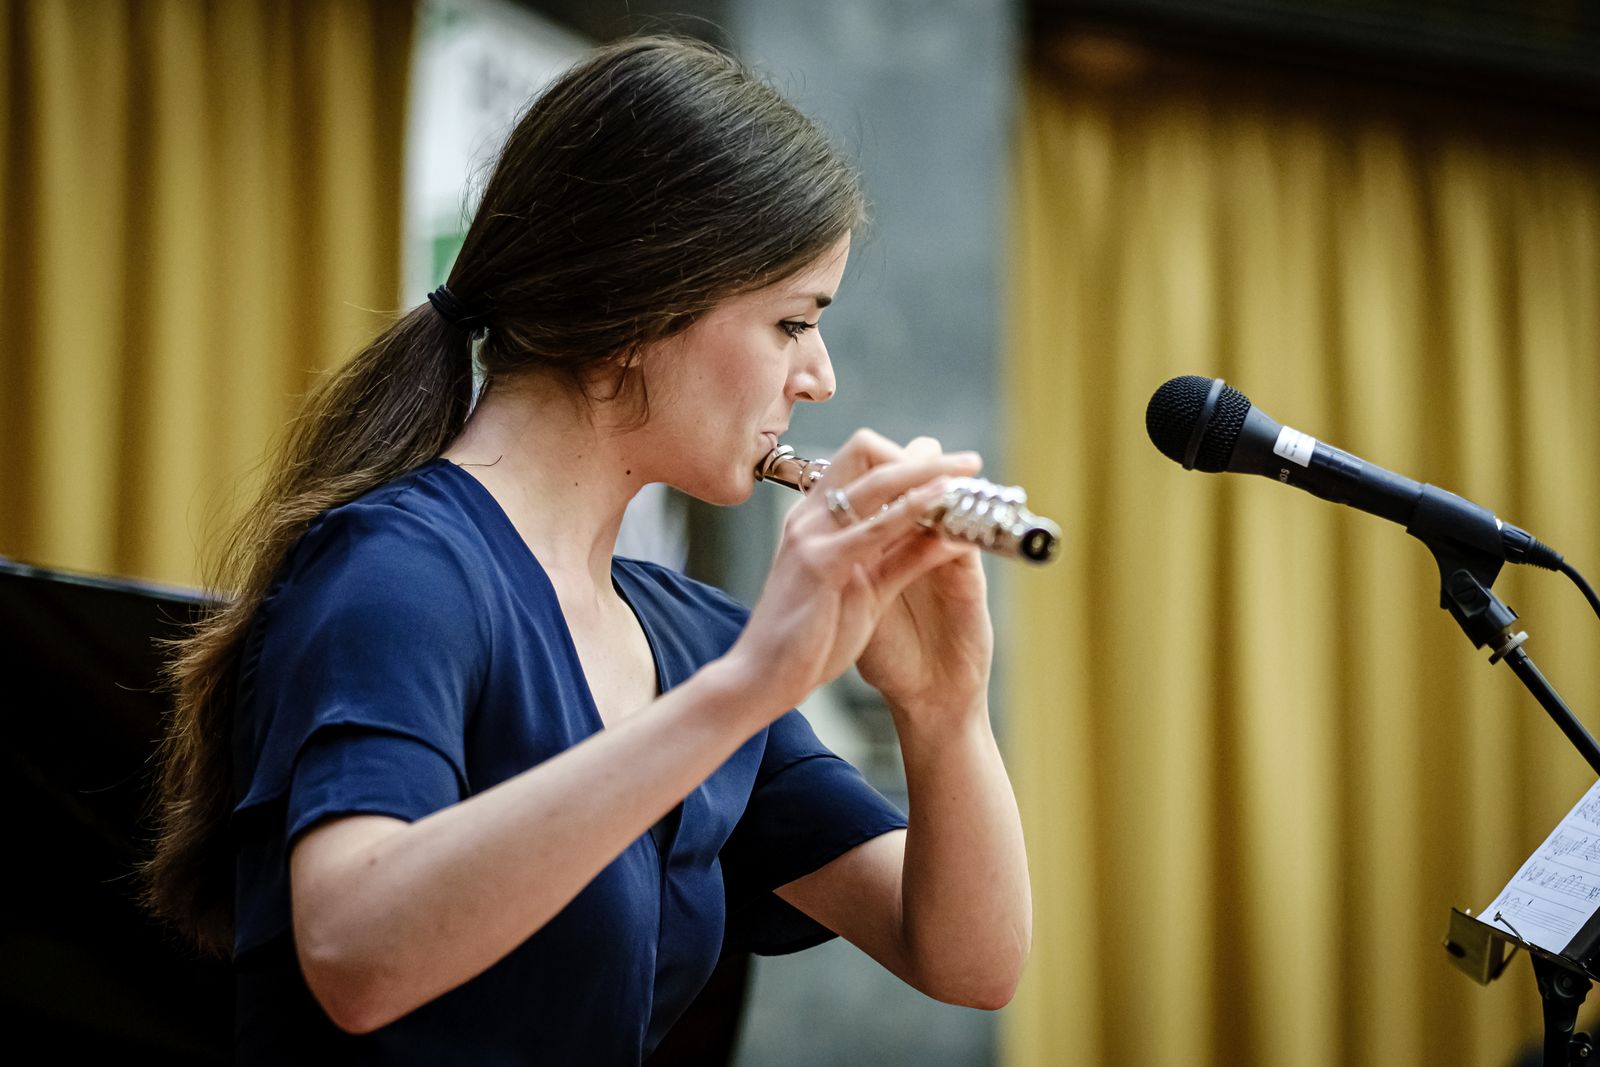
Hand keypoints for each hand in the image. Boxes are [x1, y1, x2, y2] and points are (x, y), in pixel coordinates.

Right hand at [724, 430, 981, 719]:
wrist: (762, 679)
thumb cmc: (808, 638)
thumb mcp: (861, 587)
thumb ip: (893, 553)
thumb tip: (935, 525)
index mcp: (813, 517)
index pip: (858, 458)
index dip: (905, 455)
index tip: (945, 467)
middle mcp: (809, 516)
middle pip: (867, 452)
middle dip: (926, 454)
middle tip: (970, 462)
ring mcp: (812, 536)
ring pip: (879, 481)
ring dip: (930, 472)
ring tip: (969, 472)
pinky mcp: (821, 564)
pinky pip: (878, 527)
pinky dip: (915, 510)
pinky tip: (943, 505)